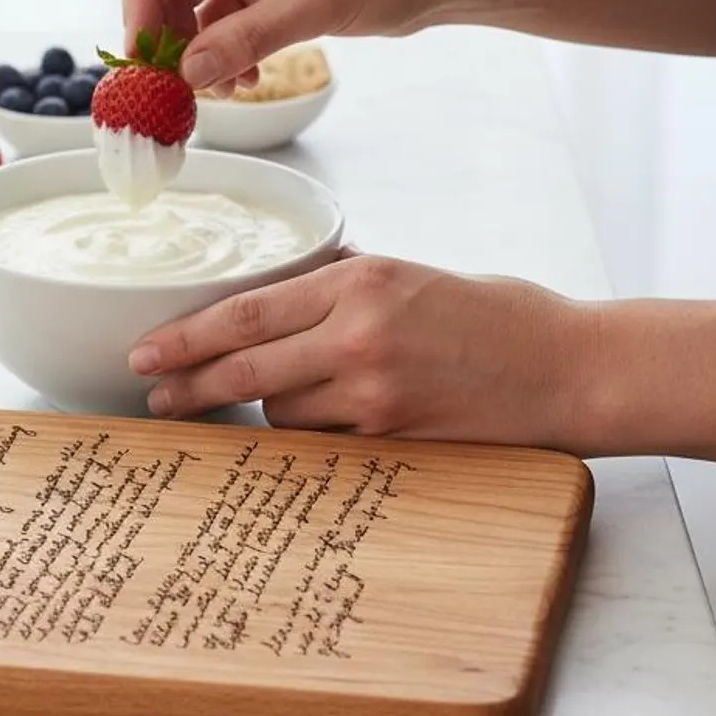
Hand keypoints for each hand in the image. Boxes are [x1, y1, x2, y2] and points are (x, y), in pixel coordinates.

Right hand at [121, 0, 493, 92]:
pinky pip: (217, 14)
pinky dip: (219, 49)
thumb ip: (247, 39)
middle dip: (158, 24)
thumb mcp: (319, 5)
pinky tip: (238, 81)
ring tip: (212, 90)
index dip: (141, 0)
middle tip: (162, 78)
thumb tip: (186, 75)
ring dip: (190, 45)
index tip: (138, 55)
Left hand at [128, 253, 598, 446]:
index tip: (147, 352)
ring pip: (281, 413)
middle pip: (244, 369)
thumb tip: (281, 297)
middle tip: (155, 398)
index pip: (246, 313)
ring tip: (289, 401)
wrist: (568, 368)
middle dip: (190, 386)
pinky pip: (323, 441)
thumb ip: (342, 286)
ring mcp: (376, 392)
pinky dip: (313, 433)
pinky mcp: (393, 438)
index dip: (186, 338)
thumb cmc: (496, 317)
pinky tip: (325, 424)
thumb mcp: (411, 275)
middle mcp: (359, 334)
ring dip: (269, 410)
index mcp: (360, 283)